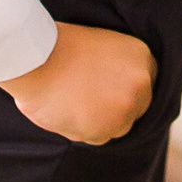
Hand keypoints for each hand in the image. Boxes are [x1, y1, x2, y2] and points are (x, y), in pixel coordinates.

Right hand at [1, 23, 155, 144]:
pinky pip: (100, 138)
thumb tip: (124, 87)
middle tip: (90, 95)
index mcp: (142, 57)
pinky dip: (86, 129)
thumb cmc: (61, 46)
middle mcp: (140, 85)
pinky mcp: (104, 131)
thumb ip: (121, 67)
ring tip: (75, 100)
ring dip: (102, 120)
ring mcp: (124, 110)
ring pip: (119, 125)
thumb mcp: (104, 44)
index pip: (146, 82)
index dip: (127, 86)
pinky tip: (69, 110)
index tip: (109, 86)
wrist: (35, 58)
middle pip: (137, 107)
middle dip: (117, 105)